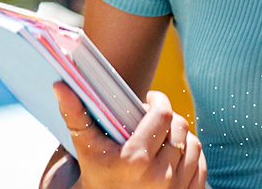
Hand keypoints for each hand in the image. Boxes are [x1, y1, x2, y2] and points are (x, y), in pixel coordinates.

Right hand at [53, 82, 205, 188]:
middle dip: (167, 119)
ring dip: (179, 136)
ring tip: (161, 138)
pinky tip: (172, 155)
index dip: (158, 101)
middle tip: (152, 121)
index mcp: (136, 159)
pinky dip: (190, 156)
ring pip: (193, 144)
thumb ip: (75, 115)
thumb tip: (60, 85)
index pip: (163, 114)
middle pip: (180, 127)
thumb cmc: (96, 176)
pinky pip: (201, 165)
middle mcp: (159, 176)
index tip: (149, 100)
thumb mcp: (85, 148)